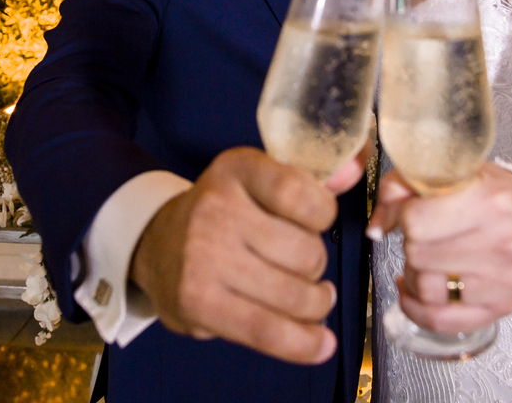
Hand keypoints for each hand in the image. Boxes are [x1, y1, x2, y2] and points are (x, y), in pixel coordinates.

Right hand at [130, 146, 350, 363]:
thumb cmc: (224, 211)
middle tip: (304, 266)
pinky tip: (319, 343)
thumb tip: (354, 171)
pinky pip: (268, 331)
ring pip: (295, 295)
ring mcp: (204, 257)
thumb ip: (312, 178)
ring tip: (314, 300)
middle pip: (306, 252)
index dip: (324, 215)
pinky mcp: (199, 303)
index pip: (301, 194)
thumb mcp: (260, 179)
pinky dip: (301, 343)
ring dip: (316, 303)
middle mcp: (216, 209)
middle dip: (317, 266)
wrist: (157, 243)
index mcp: (237, 169)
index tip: (318, 222)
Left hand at [367, 162, 511, 333]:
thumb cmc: (480, 191)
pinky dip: (416, 310)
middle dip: (411, 244)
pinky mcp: (502, 305)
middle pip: (419, 255)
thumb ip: (399, 190)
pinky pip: (441, 320)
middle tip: (423, 235)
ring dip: (414, 275)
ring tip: (424, 260)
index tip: (410, 213)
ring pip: (426, 289)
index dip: (402, 217)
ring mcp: (505, 276)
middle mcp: (504, 239)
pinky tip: (414, 293)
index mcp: (489, 198)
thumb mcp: (442, 173)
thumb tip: (375, 229)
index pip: (415, 221)